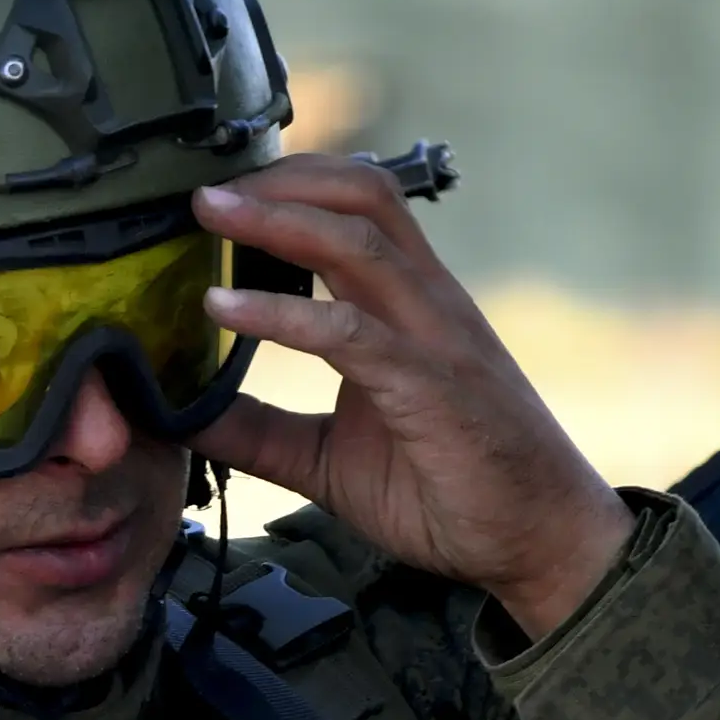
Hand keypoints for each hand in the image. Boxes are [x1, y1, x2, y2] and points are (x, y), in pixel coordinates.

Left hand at [186, 155, 636, 638]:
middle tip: (205, 189)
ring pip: (357, 241)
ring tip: (208, 212)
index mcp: (408, 306)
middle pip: (360, 194)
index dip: (289, 185)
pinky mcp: (428, 386)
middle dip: (280, 178)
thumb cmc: (448, 493)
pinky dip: (280, 313)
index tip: (219, 190)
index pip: (355, 209)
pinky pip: (349, 331)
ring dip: (276, 217)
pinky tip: (223, 307)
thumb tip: (181, 417)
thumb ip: (260, 431)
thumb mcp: (328, 458)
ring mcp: (432, 338)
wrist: (539, 542)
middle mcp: (425, 303)